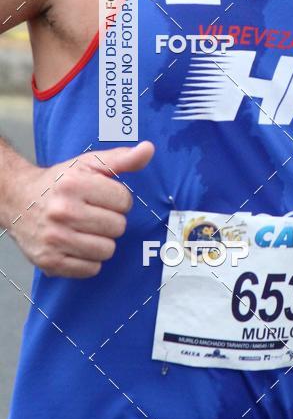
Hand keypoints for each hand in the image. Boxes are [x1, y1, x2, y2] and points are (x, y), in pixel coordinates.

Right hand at [8, 141, 153, 277]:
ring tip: (85, 229)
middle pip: (118, 227)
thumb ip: (121, 158)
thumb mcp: (89, 164)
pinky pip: (91, 269)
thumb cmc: (59, 183)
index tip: (103, 197)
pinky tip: (77, 244)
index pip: (124, 201)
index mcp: (74, 184)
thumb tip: (148, 149)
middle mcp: (62, 211)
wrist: (18, 200)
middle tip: (93, 214)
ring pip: (107, 250)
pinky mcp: (50, 261)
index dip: (118, 199)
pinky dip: (89, 260)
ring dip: (102, 242)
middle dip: (111, 221)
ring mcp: (55, 238)